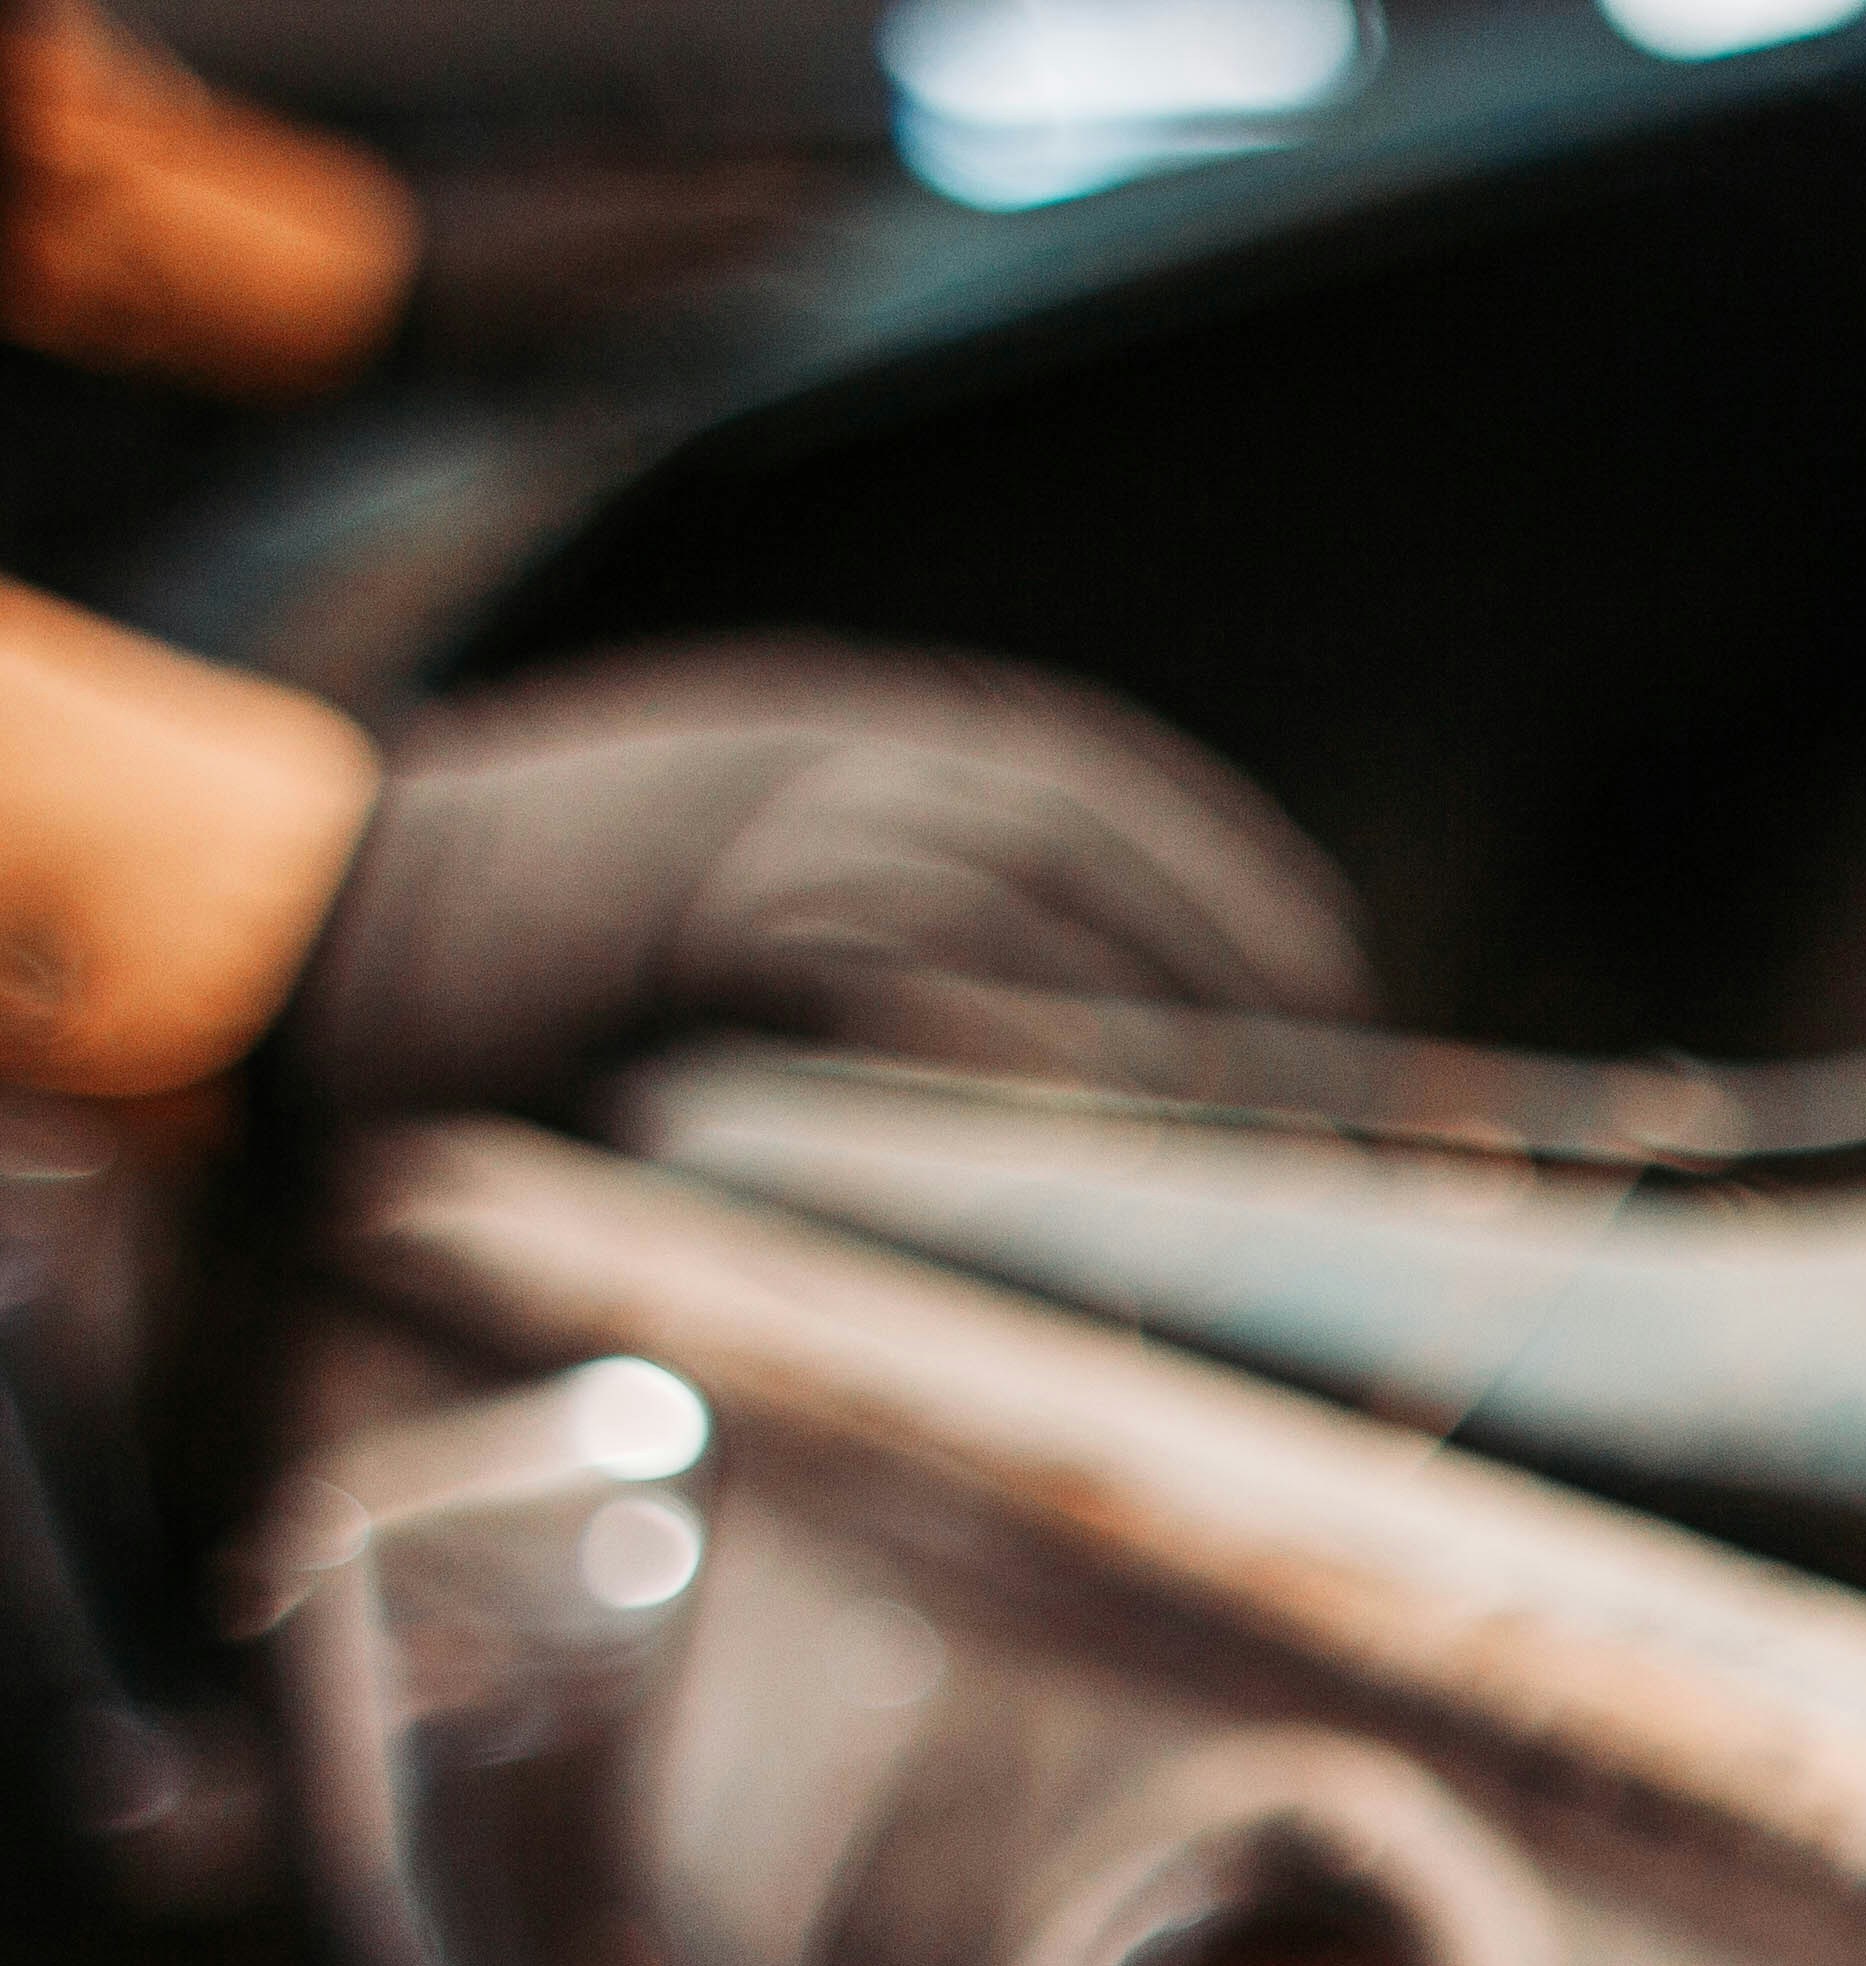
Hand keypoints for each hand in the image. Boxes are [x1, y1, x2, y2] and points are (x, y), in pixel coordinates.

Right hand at [277, 639, 1374, 1121]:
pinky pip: (893, 954)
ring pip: (1018, 885)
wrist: (316, 936)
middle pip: (1092, 833)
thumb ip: (890, 944)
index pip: (1101, 786)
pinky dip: (1009, 1026)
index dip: (1236, 885)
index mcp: (842, 739)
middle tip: (1341, 1084)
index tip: (1338, 989)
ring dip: (1154, 1000)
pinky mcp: (696, 907)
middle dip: (1237, 954)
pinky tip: (1103, 1112)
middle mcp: (820, 753)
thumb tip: (1072, 1066)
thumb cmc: (531, 971)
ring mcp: (755, 817)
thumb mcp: (734, 916)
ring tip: (1259, 1118)